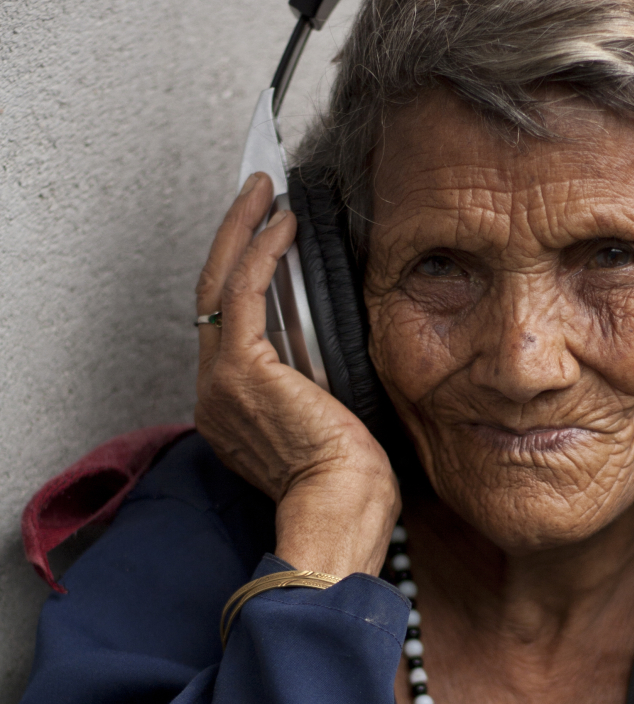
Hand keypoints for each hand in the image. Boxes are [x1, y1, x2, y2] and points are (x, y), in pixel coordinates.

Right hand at [194, 172, 399, 577]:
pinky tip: (284, 220)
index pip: (231, 328)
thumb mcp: (334, 426)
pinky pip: (243, 288)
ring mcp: (220, 381)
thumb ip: (323, 386)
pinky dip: (261, 248)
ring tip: (264, 190)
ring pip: (219, 283)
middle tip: (256, 194)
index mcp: (233, 413)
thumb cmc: (352, 489)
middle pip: (212, 297)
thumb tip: (346, 348)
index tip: (267, 239)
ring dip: (242, 229)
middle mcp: (214, 395)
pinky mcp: (241, 367)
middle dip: (233, 238)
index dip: (244, 277)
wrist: (341, 513)